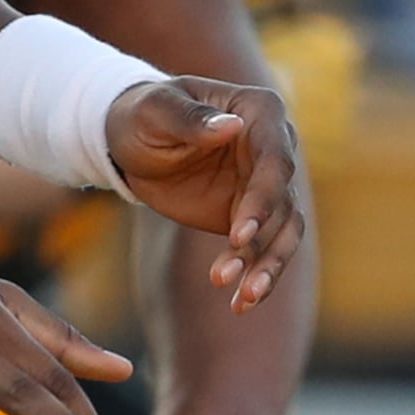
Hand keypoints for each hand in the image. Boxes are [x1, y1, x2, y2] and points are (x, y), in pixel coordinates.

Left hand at [108, 75, 304, 311]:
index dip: (261, 199)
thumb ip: (190, 119)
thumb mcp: (155, 110)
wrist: (130, 141)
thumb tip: (231, 127)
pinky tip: (240, 303)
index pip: (274, 161)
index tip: (239, 235)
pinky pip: (264, 250)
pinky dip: (256, 276)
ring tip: (243, 299)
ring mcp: (267, 186)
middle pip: (284, 203)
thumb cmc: (142, 114)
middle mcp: (277, 149)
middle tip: (231, 277)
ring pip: (284, 233)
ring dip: (266, 267)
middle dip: (263, 243)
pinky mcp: (252, 216)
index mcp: (262, 112)